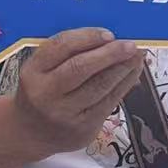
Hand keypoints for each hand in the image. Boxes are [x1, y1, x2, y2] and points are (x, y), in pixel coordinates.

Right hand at [7, 28, 146, 155]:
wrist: (31, 133)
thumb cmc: (42, 93)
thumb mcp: (41, 71)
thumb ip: (66, 54)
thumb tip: (107, 39)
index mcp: (33, 72)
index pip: (60, 47)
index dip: (87, 37)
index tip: (108, 34)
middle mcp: (45, 93)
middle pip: (80, 67)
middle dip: (110, 53)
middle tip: (129, 44)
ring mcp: (64, 113)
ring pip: (99, 86)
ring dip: (122, 69)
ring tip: (136, 57)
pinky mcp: (83, 128)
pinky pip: (109, 102)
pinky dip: (124, 85)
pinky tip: (132, 74)